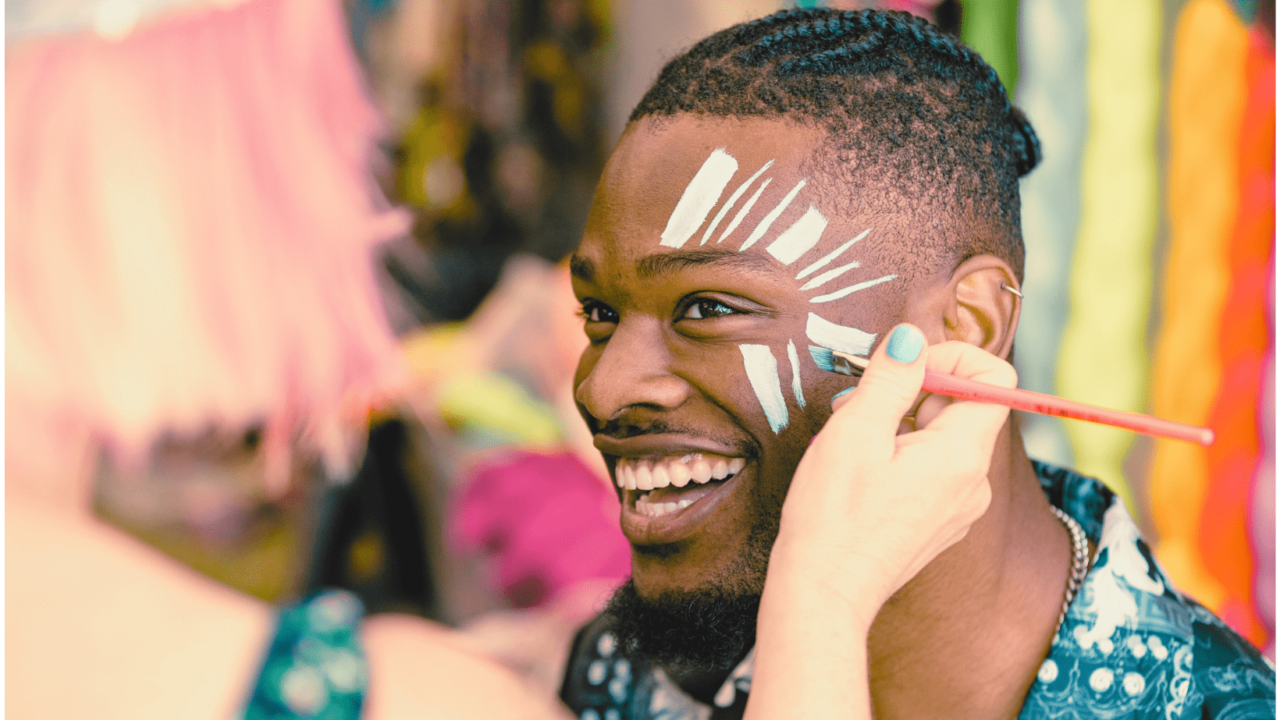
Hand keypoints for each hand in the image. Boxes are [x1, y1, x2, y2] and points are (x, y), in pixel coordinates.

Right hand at [745, 326, 1016, 719]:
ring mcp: (960, 507)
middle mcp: (974, 482)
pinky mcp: (940, 524)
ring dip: (903, 422)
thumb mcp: (855, 432)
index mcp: (962, 455)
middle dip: (916, 390)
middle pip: (966, 407)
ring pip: (945, 438)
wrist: (822, 593)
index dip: (953, 359)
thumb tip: (912, 336)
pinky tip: (861, 470)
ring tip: (852, 439)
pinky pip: (935, 469)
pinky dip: (903, 454)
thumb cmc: (833, 516)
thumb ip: (891, 378)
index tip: (905, 367)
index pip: (996, 381)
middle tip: (860, 401)